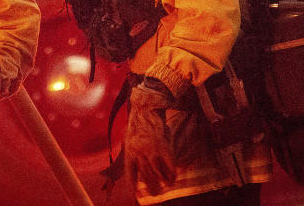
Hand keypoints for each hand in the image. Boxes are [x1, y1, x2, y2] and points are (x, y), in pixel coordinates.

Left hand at [124, 79, 179, 193]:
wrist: (146, 108)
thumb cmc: (138, 122)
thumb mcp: (129, 137)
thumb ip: (132, 151)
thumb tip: (135, 163)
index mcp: (129, 152)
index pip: (130, 175)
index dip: (133, 187)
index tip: (136, 196)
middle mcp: (139, 154)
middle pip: (146, 176)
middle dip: (152, 187)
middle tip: (157, 193)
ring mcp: (150, 150)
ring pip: (157, 172)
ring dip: (163, 180)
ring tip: (167, 184)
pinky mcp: (162, 146)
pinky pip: (168, 164)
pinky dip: (172, 171)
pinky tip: (174, 176)